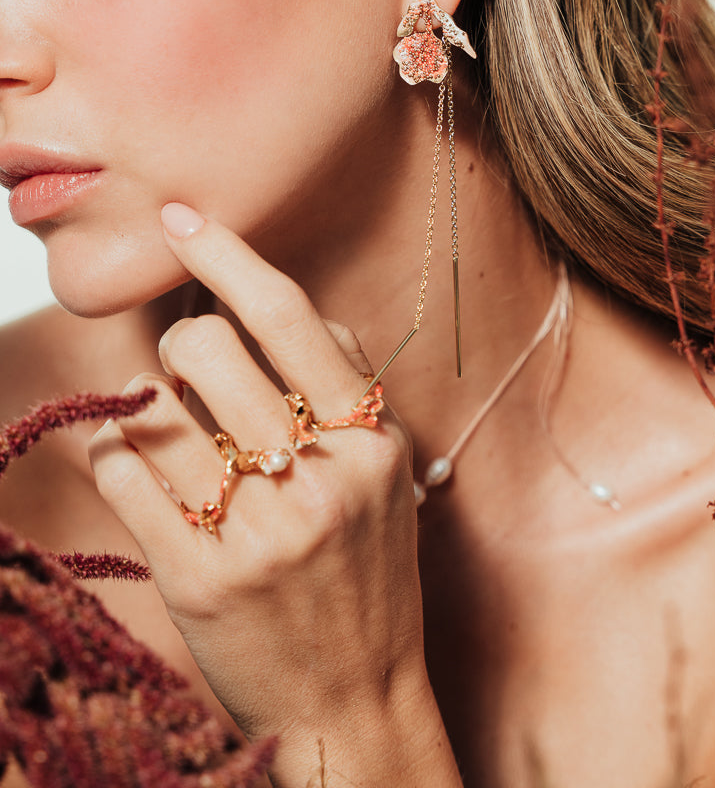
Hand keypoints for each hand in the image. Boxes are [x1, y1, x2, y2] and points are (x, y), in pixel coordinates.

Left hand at [89, 204, 454, 785]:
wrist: (352, 701)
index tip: (182, 218)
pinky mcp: (197, 579)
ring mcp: (255, 532)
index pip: (289, 314)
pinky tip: (145, 472)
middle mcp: (316, 479)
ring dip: (149, 402)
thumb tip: (282, 305)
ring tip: (172, 428)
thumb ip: (349, 386)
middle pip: (206, 345)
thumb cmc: (367, 574)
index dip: (229, 252)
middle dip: (182, 342)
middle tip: (191, 370)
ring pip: (153, 404)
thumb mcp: (390, 473)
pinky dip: (120, 454)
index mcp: (370, 441)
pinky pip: (123, 471)